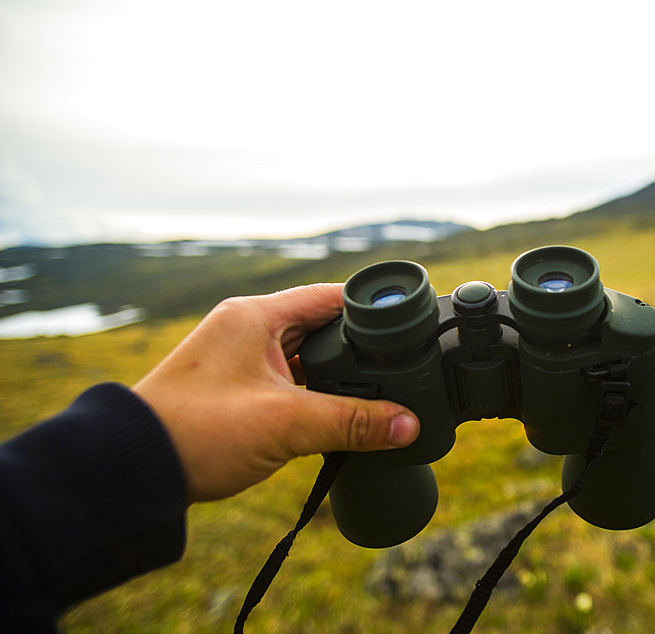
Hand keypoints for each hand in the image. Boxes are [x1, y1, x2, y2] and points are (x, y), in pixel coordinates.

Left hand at [133, 284, 419, 502]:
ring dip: (333, 375)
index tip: (406, 327)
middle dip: (357, 349)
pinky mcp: (234, 385)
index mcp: (255, 315)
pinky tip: (332, 414)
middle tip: (396, 369)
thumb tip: (409, 424)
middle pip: (321, 326)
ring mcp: (238, 356)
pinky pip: (287, 378)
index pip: (329, 297)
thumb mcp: (285, 424)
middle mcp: (246, 327)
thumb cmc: (198, 433)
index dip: (371, 311)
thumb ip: (352, 422)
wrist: (132, 470)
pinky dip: (311, 392)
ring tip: (371, 396)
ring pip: (305, 356)